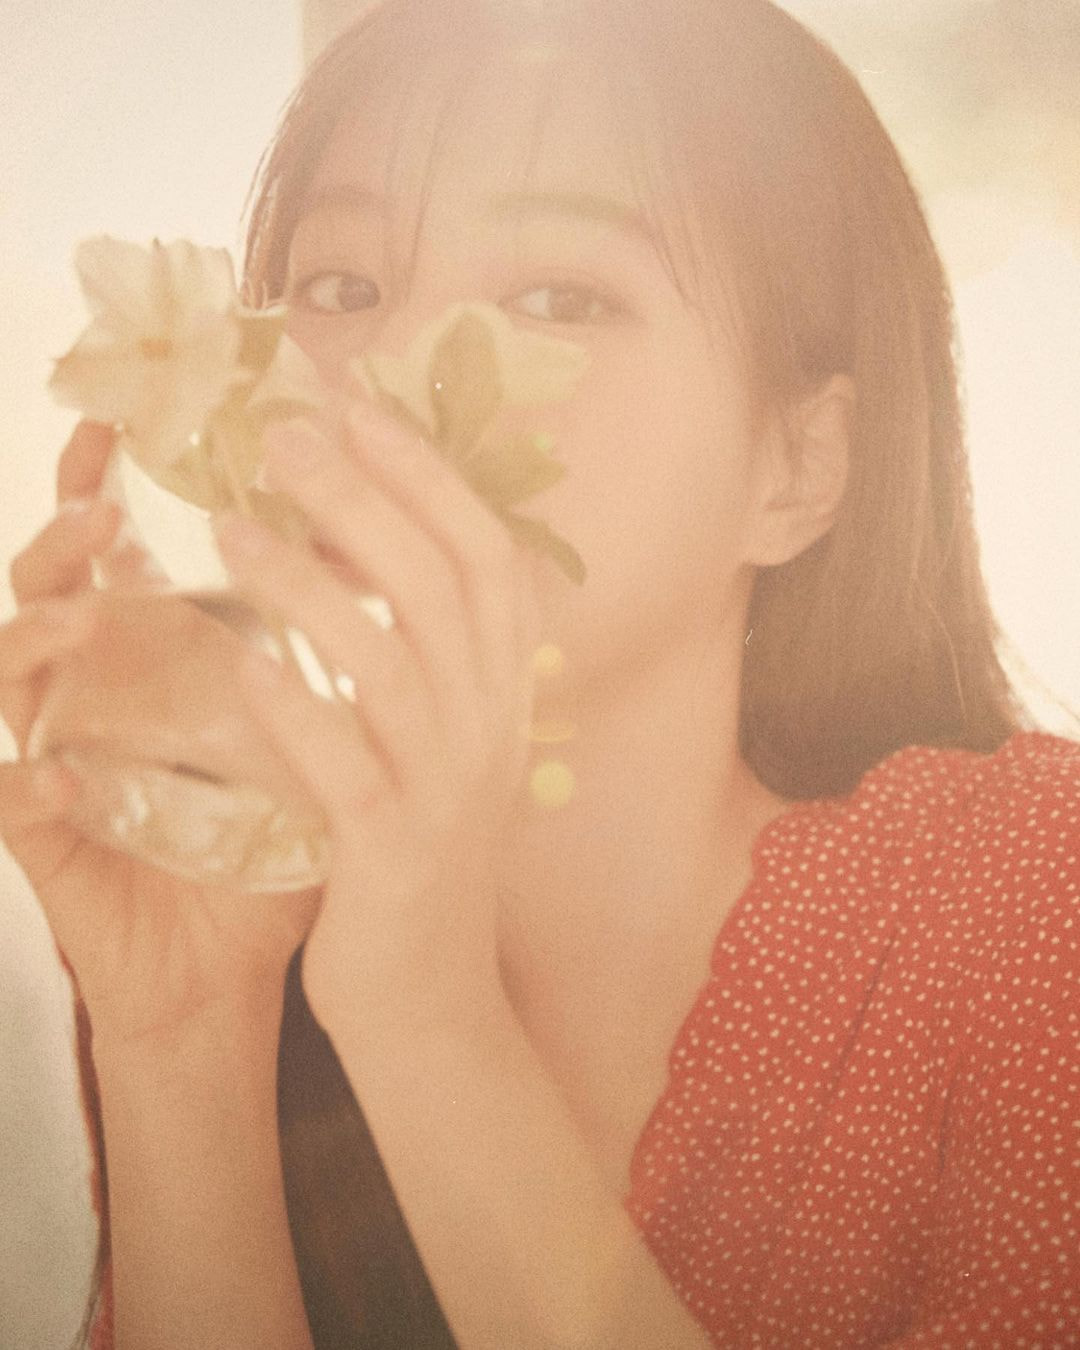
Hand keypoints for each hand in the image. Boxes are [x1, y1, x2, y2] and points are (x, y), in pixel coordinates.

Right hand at [0, 422, 320, 1047]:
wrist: (229, 964)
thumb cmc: (267, 842)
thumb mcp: (307, 731)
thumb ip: (330, 653)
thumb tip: (389, 556)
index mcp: (152, 659)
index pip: (118, 552)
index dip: (108, 481)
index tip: (131, 416)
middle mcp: (97, 693)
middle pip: (50, 586)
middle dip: (63, 533)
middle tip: (99, 495)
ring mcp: (61, 759)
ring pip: (10, 674)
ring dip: (37, 635)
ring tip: (87, 612)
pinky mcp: (47, 841)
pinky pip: (9, 799)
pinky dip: (27, 782)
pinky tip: (66, 771)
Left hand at [215, 405, 541, 1032]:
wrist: (431, 995)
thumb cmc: (419, 850)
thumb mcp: (443, 740)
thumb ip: (424, 650)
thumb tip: (362, 541)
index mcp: (505, 693)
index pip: (489, 558)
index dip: (431, 476)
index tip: (365, 406)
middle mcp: (492, 729)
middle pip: (442, 588)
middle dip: (366, 499)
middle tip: (286, 435)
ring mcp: (448, 791)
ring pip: (391, 665)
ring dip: (312, 587)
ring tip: (233, 528)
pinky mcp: (392, 853)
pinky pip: (343, 768)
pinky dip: (292, 711)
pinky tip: (237, 662)